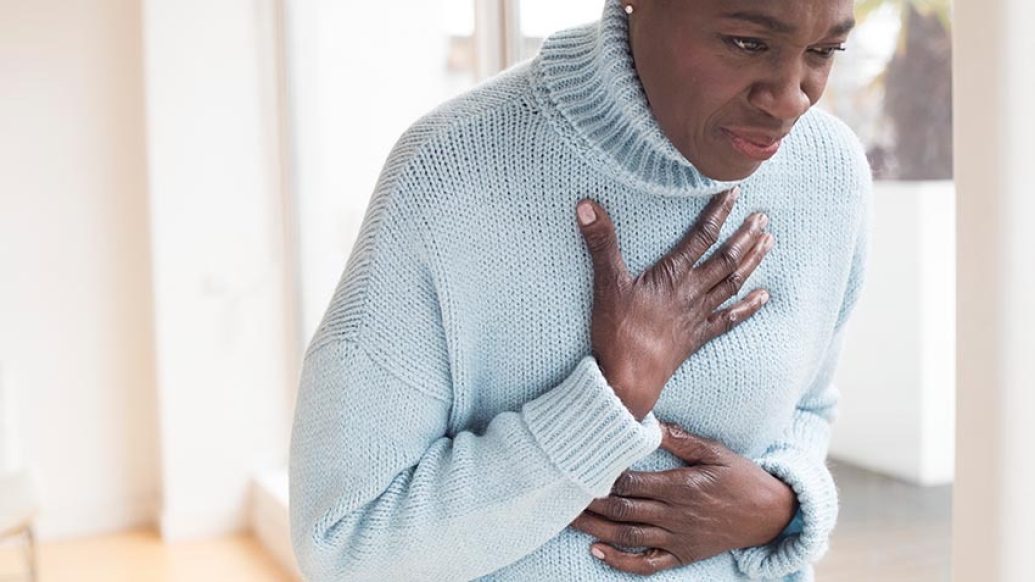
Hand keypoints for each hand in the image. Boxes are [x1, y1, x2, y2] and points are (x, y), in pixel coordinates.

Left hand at [570, 421, 798, 574]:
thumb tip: (649, 423)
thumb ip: (681, 440)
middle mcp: (676, 514)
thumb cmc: (742, 477)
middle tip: (560, 492)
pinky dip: (621, 561)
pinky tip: (597, 551)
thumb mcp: (716, 451)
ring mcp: (677, 538)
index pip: (632, 482)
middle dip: (590, 502)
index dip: (604, 475)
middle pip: (623, 509)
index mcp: (682, 486)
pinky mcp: (682, 555)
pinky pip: (648, 564)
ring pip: (628, 536)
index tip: (580, 465)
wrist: (771, 514)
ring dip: (596, 528)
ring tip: (567, 519)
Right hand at [576, 188, 773, 419]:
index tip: (735, 193)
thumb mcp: (605, 283)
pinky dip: (748, 307)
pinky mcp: (697, 337)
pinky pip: (729, 319)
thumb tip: (586, 205)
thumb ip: (600, 242)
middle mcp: (691, 292)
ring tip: (768, 242)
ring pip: (732, 283)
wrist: (629, 377)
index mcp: (672, 275)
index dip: (718, 213)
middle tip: (763, 217)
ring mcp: (698, 315)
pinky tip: (763, 296)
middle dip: (745, 236)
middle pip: (725, 259)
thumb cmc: (617, 331)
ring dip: (752, 262)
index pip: (701, 236)